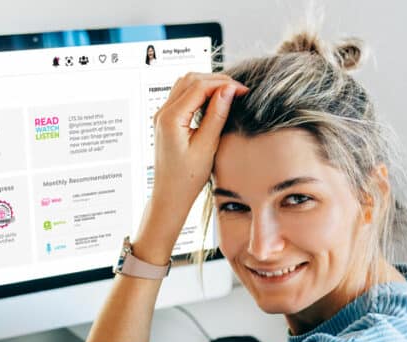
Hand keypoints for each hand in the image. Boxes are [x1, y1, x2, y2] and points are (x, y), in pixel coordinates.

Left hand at [135, 73, 247, 260]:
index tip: (244, 91)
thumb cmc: (187, 178)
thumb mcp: (206, 146)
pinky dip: (199, 93)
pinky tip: (214, 101)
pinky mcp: (166, 120)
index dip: (223, 84)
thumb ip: (217, 115)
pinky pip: (182, 96)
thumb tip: (228, 90)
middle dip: (216, 80)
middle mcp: (162, 113)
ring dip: (208, 84)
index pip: (199, 86)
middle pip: (191, 80)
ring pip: (185, 85)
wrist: (169, 195)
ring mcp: (162, 115)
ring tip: (229, 95)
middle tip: (239, 91)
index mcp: (170, 119)